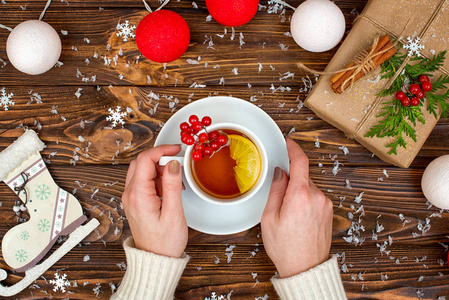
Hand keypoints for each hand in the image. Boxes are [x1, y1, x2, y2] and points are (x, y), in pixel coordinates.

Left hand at [122, 145, 187, 257]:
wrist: (155, 260)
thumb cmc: (164, 242)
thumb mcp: (173, 213)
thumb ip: (172, 186)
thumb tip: (173, 164)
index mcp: (138, 195)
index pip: (145, 160)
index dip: (162, 149)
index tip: (176, 149)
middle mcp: (130, 194)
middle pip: (141, 162)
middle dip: (161, 159)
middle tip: (178, 165)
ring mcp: (131, 198)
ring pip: (142, 171)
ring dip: (159, 170)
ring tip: (176, 183)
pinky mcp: (136, 202)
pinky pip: (144, 181)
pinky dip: (157, 179)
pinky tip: (169, 189)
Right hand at [261, 138, 332, 277]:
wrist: (306, 269)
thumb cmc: (285, 247)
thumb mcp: (270, 218)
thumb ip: (276, 190)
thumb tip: (281, 173)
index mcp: (301, 195)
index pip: (300, 162)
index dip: (293, 148)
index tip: (288, 142)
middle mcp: (318, 197)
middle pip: (302, 177)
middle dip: (290, 181)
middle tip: (278, 201)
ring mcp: (326, 204)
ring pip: (309, 188)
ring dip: (298, 193)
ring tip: (288, 216)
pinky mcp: (330, 212)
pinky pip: (315, 198)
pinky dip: (305, 201)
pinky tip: (297, 219)